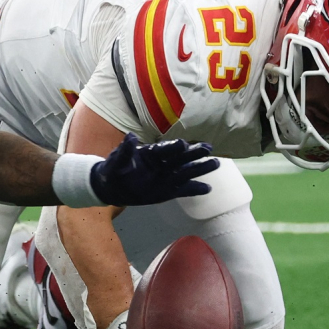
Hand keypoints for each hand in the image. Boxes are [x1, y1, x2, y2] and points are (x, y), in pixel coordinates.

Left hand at [91, 135, 217, 206]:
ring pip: (185, 172)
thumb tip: (131, 137)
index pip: (164, 149)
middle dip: (193, 153)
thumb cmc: (114, 170)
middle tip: (208, 148)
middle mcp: (162, 163)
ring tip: (215, 163)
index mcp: (150, 153)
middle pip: (180, 158)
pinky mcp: (168, 191)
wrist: (112, 187)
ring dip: (199, 168)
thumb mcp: (115, 161)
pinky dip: (194, 189)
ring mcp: (166, 177)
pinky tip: (207, 188)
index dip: (173, 147)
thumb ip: (124, 150)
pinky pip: (183, 190)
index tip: (183, 144)